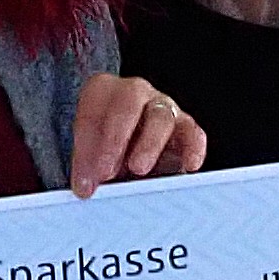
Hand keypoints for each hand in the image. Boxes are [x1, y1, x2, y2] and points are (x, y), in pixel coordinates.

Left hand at [69, 75, 205, 197]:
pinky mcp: (185, 128)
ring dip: (149, 145)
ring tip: (138, 170)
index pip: (93, 107)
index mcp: (103, 91)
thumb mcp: (88, 156)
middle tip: (106, 172)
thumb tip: (86, 188)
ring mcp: (163, 107)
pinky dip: (193, 148)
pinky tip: (188, 166)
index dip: (86, 141)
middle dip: (115, 137)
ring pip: (161, 117)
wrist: (126, 156)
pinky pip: (193, 133)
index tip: (84, 174)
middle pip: (128, 102)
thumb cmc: (104, 151)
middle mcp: (134, 93)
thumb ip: (87, 167)